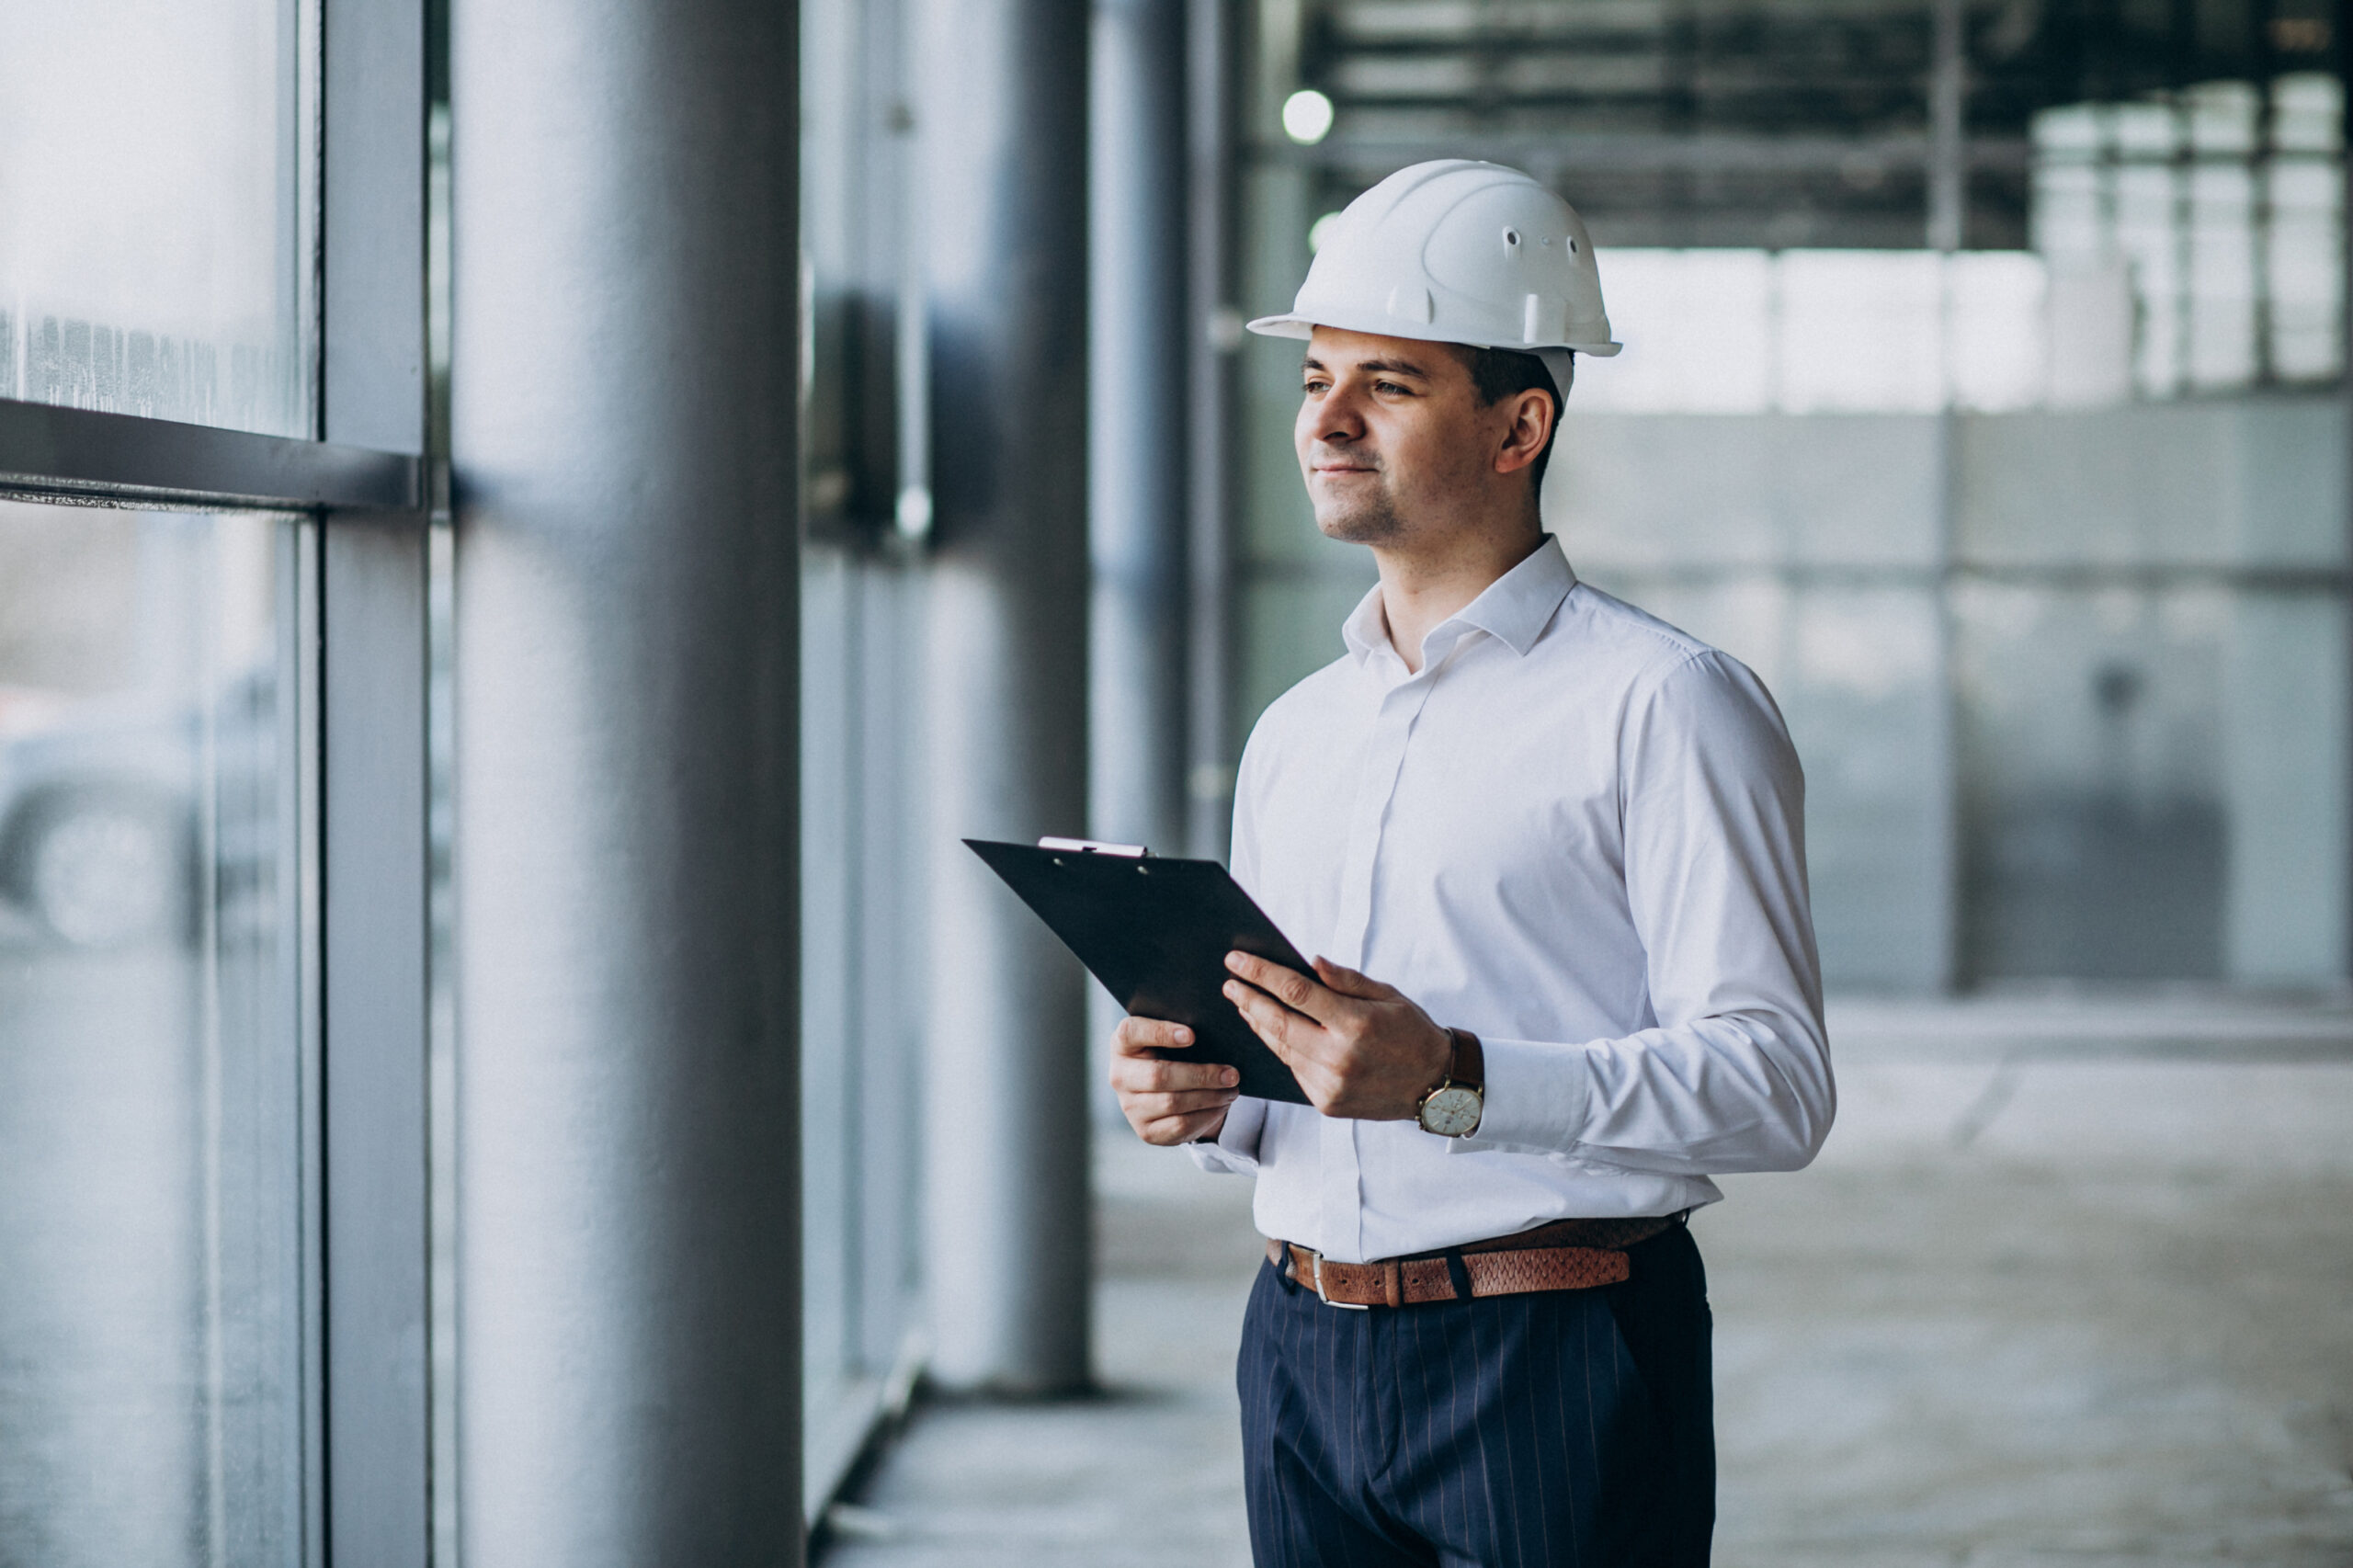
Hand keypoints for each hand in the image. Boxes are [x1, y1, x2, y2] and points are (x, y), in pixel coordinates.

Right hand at [1109, 1015, 1241, 1145]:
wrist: (1163, 1090)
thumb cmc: (1171, 1053)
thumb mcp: (1170, 1037)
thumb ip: (1183, 1030)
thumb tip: (1216, 1031)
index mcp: (1122, 1044)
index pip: (1131, 1032)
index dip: (1160, 1033)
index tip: (1192, 1035)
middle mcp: (1120, 1076)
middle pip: (1158, 1075)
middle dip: (1200, 1075)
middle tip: (1231, 1074)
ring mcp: (1130, 1107)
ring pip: (1172, 1102)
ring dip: (1209, 1097)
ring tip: (1231, 1090)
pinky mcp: (1146, 1131)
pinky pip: (1180, 1126)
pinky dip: (1206, 1116)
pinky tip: (1221, 1106)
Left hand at [1221, 952, 1451, 1120]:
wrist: (1436, 1086)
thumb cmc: (1413, 1033)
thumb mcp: (1388, 996)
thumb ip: (1347, 980)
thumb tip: (1311, 961)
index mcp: (1356, 1023)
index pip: (1296, 992)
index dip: (1262, 974)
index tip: (1237, 960)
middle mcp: (1339, 1057)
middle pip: (1278, 1022)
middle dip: (1248, 999)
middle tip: (1230, 983)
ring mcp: (1330, 1084)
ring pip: (1281, 1049)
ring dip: (1258, 1024)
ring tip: (1244, 1004)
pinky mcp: (1326, 1103)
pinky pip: (1294, 1070)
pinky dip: (1281, 1048)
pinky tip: (1271, 1032)